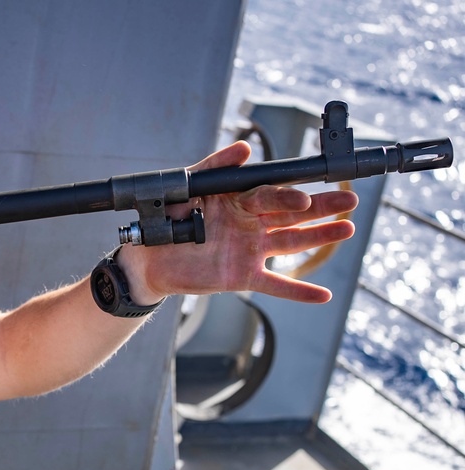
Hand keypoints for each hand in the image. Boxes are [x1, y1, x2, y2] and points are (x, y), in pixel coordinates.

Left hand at [119, 141, 357, 303]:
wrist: (148, 257)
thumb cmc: (167, 217)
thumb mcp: (187, 187)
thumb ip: (214, 167)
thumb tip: (244, 147)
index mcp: (240, 200)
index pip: (271, 196)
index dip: (286, 197)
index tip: (303, 196)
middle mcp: (251, 223)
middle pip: (292, 215)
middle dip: (320, 208)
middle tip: (349, 201)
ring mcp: (250, 250)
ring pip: (291, 243)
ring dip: (319, 238)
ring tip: (347, 229)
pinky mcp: (243, 276)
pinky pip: (275, 285)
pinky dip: (299, 291)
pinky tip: (323, 294)